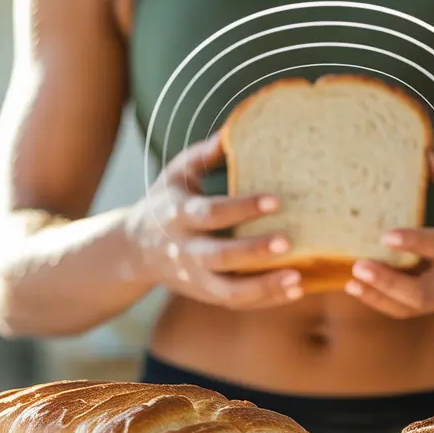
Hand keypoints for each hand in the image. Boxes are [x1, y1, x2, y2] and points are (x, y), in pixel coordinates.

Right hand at [127, 134, 304, 309]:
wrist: (135, 249)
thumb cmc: (166, 201)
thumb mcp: (177, 173)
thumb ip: (204, 154)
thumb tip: (234, 130)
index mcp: (178, 215)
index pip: (211, 213)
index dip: (241, 208)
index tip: (274, 201)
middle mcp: (185, 250)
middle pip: (220, 257)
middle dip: (253, 251)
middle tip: (287, 242)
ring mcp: (196, 278)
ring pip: (229, 290)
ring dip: (264, 287)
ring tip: (298, 278)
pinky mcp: (207, 294)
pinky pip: (238, 302)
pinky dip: (267, 299)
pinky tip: (296, 288)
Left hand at [344, 154, 433, 318]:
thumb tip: (423, 154)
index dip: (416, 243)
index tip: (386, 235)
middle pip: (427, 292)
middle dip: (389, 283)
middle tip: (358, 267)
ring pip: (416, 306)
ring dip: (380, 297)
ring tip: (350, 281)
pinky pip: (411, 310)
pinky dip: (383, 302)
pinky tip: (358, 288)